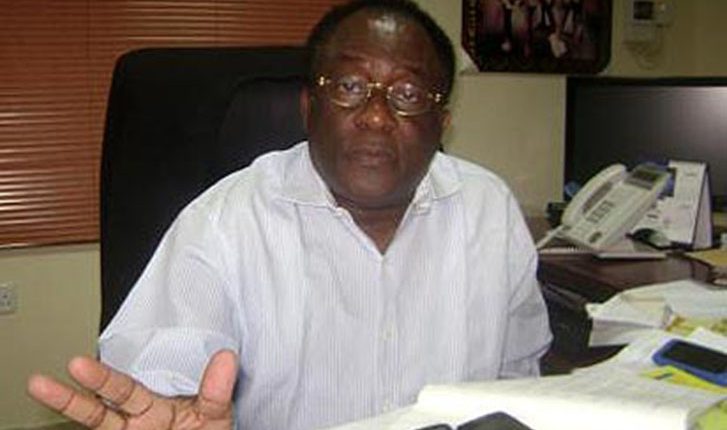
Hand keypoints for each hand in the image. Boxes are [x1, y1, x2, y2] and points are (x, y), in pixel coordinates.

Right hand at [27, 349, 237, 428]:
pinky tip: (57, 417)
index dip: (105, 377)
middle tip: (71, 366)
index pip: (130, 386)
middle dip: (84, 385)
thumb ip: (216, 392)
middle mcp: (137, 420)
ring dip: (69, 403)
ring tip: (41, 385)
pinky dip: (76, 425)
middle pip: (104, 401)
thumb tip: (226, 358)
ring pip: (94, 419)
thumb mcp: (215, 417)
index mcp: (158, 405)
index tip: (82, 362)